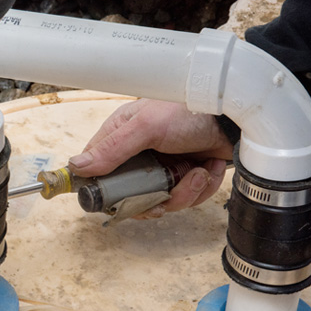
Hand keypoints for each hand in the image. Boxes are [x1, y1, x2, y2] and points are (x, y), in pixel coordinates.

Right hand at [69, 99, 232, 218]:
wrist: (234, 118)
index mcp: (121, 136)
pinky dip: (200, 188)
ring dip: (183, 192)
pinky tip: (208, 168)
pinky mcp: (184, 176)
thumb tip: (77, 166)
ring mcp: (162, 167)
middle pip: (129, 194)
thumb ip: (111, 149)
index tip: (117, 200)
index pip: (97, 169)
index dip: (104, 189)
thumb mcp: (145, 127)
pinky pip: (185, 198)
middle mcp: (139, 154)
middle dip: (152, 199)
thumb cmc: (189, 110)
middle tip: (165, 192)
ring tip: (197, 172)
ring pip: (160, 201)